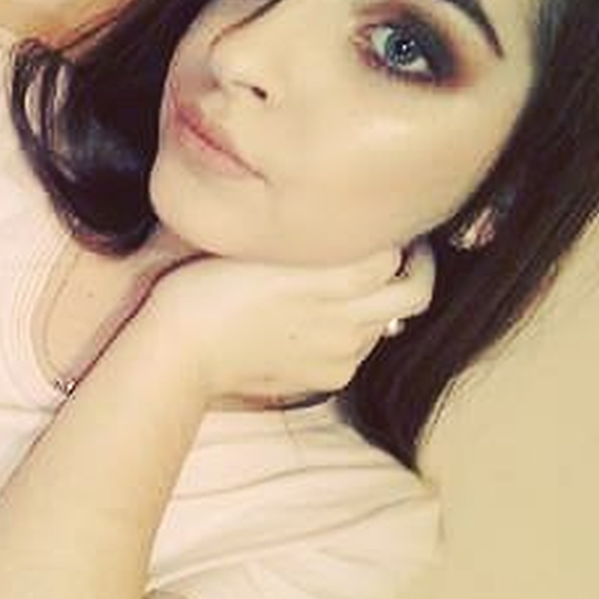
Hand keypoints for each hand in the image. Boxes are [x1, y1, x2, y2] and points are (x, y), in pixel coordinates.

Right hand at [134, 240, 435, 402]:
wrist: (181, 352)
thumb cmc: (204, 288)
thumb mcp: (256, 245)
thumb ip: (307, 236)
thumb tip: (340, 220)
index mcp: (334, 278)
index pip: (395, 253)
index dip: (394, 236)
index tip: (383, 224)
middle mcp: (350, 319)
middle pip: (414, 292)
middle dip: (416, 268)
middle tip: (402, 251)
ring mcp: (343, 353)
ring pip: (388, 322)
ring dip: (381, 301)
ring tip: (350, 284)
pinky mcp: (330, 377)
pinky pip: (360, 350)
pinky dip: (355, 331)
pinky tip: (323, 319)